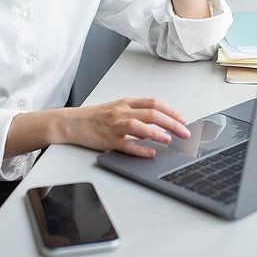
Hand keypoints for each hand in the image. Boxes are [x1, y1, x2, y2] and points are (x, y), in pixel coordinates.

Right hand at [61, 97, 190, 157]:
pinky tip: (151, 153)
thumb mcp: (117, 109)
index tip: (183, 119)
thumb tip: (157, 123)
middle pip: (152, 114)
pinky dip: (141, 150)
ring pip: (140, 126)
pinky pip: (127, 146)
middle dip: (172, 122)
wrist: (72, 123)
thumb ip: (136, 113)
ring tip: (170, 139)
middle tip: (184, 131)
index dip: (171, 111)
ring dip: (157, 133)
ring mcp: (115, 126)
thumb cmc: (95, 117)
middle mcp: (122, 111)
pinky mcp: (108, 140)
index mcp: (126, 102)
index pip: (154, 103)